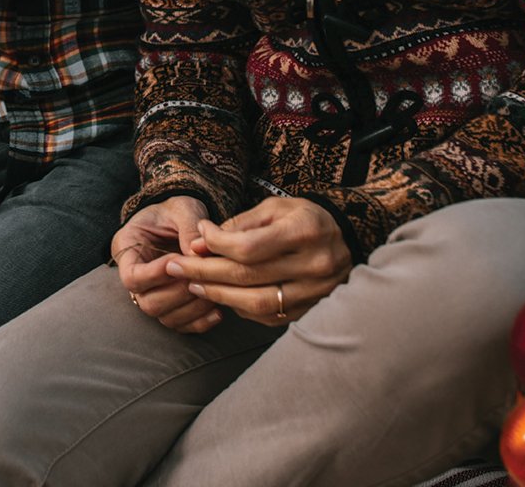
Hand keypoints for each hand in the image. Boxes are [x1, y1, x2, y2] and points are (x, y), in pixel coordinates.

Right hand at [112, 196, 218, 333]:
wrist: (182, 218)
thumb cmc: (178, 210)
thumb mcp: (183, 208)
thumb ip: (188, 228)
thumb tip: (196, 256)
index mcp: (127, 248)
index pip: (132, 277)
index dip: (155, 275)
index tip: (178, 259)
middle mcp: (136, 276)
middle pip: (147, 303)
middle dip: (176, 293)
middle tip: (199, 277)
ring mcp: (153, 293)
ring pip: (164, 317)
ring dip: (190, 308)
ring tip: (213, 291)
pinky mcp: (172, 305)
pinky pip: (181, 325)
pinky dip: (199, 322)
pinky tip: (218, 310)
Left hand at [167, 197, 351, 325]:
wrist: (347, 240)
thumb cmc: (304, 218)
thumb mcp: (275, 209)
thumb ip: (239, 226)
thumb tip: (199, 244)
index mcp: (306, 231)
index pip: (249, 247)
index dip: (215, 246)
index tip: (195, 241)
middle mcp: (315, 265)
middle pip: (248, 277)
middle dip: (205, 273)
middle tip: (177, 268)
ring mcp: (317, 292)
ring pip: (257, 303)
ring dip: (219, 295)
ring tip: (194, 284)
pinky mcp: (312, 311)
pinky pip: (269, 317)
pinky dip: (241, 308)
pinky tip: (224, 296)